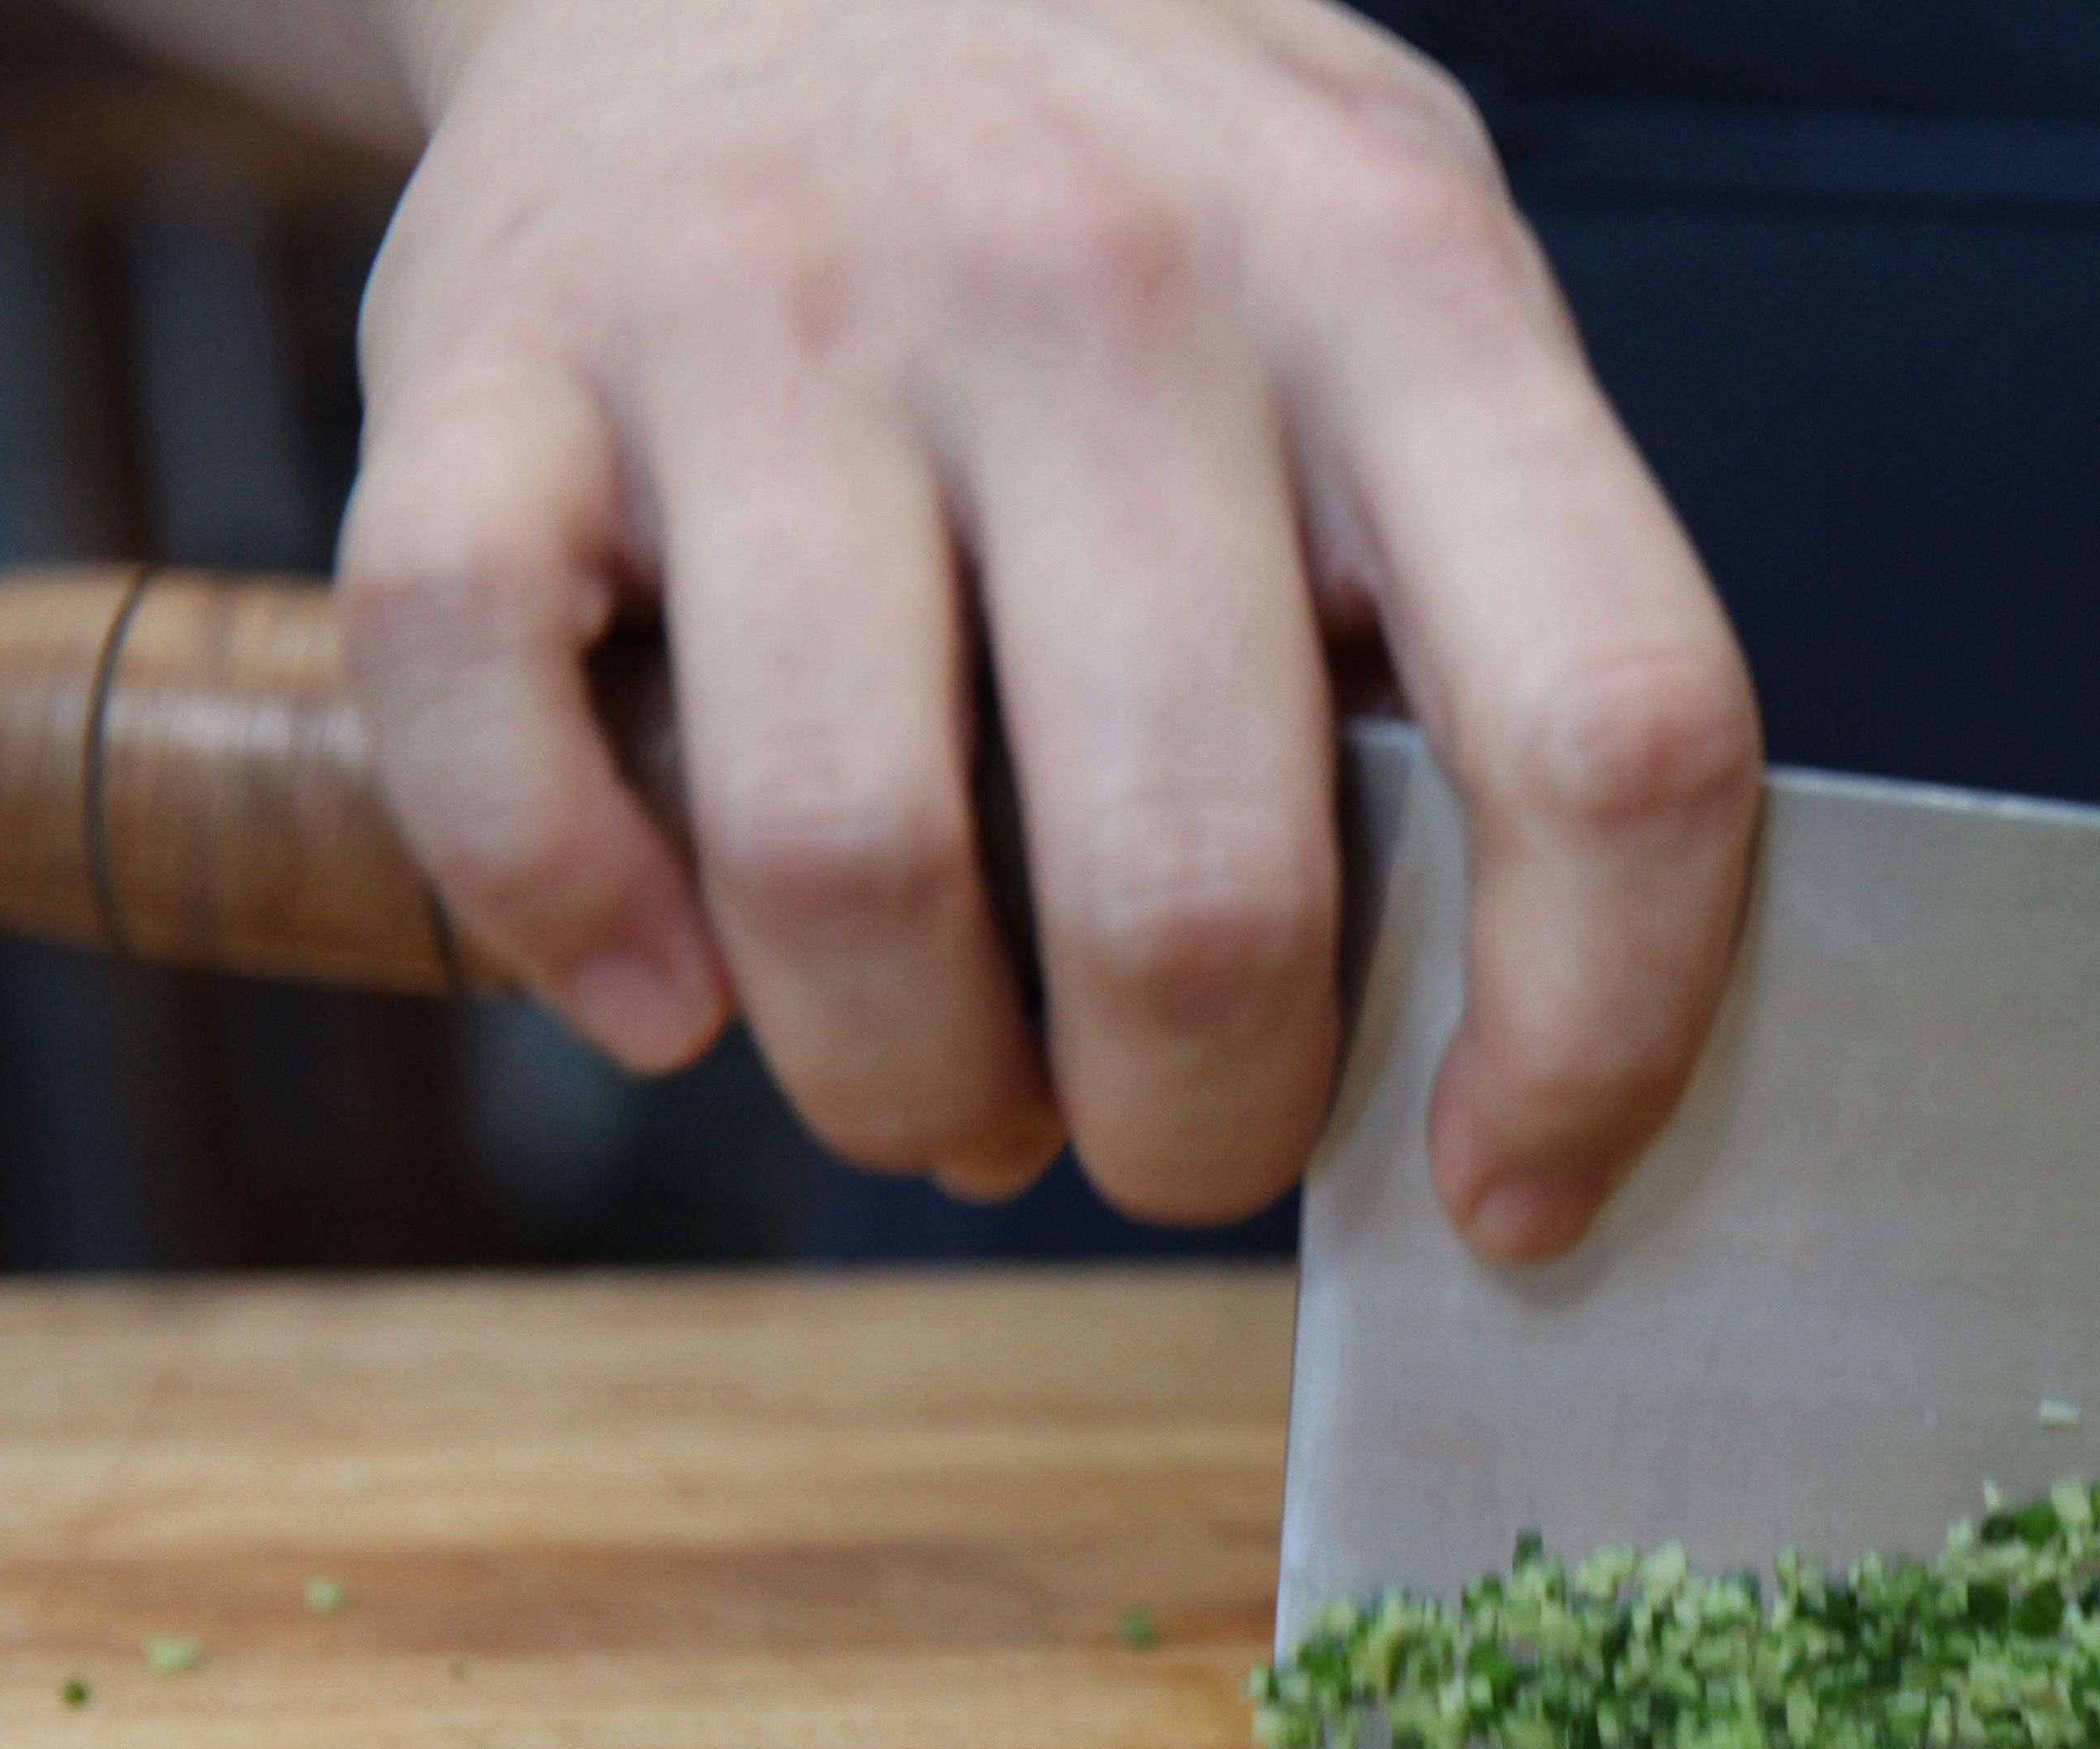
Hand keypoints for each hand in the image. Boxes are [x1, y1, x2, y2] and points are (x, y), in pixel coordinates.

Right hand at [335, 0, 1756, 1233]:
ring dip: (911, 1086)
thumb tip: (1500, 1046)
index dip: (1591, 1037)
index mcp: (1397, 289)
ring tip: (953, 1089)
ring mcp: (776, 307)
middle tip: (1175, 1131)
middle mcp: (1100, 279)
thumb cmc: (1150, 204)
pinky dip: (583, 937)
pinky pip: (493, 726)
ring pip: (847, 865)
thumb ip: (1486, 623)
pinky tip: (674, 986)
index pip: (1607, 731)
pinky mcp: (492, 351)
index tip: (1512, 1192)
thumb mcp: (1410, 302)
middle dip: (1197, 1128)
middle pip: (1197, 888)